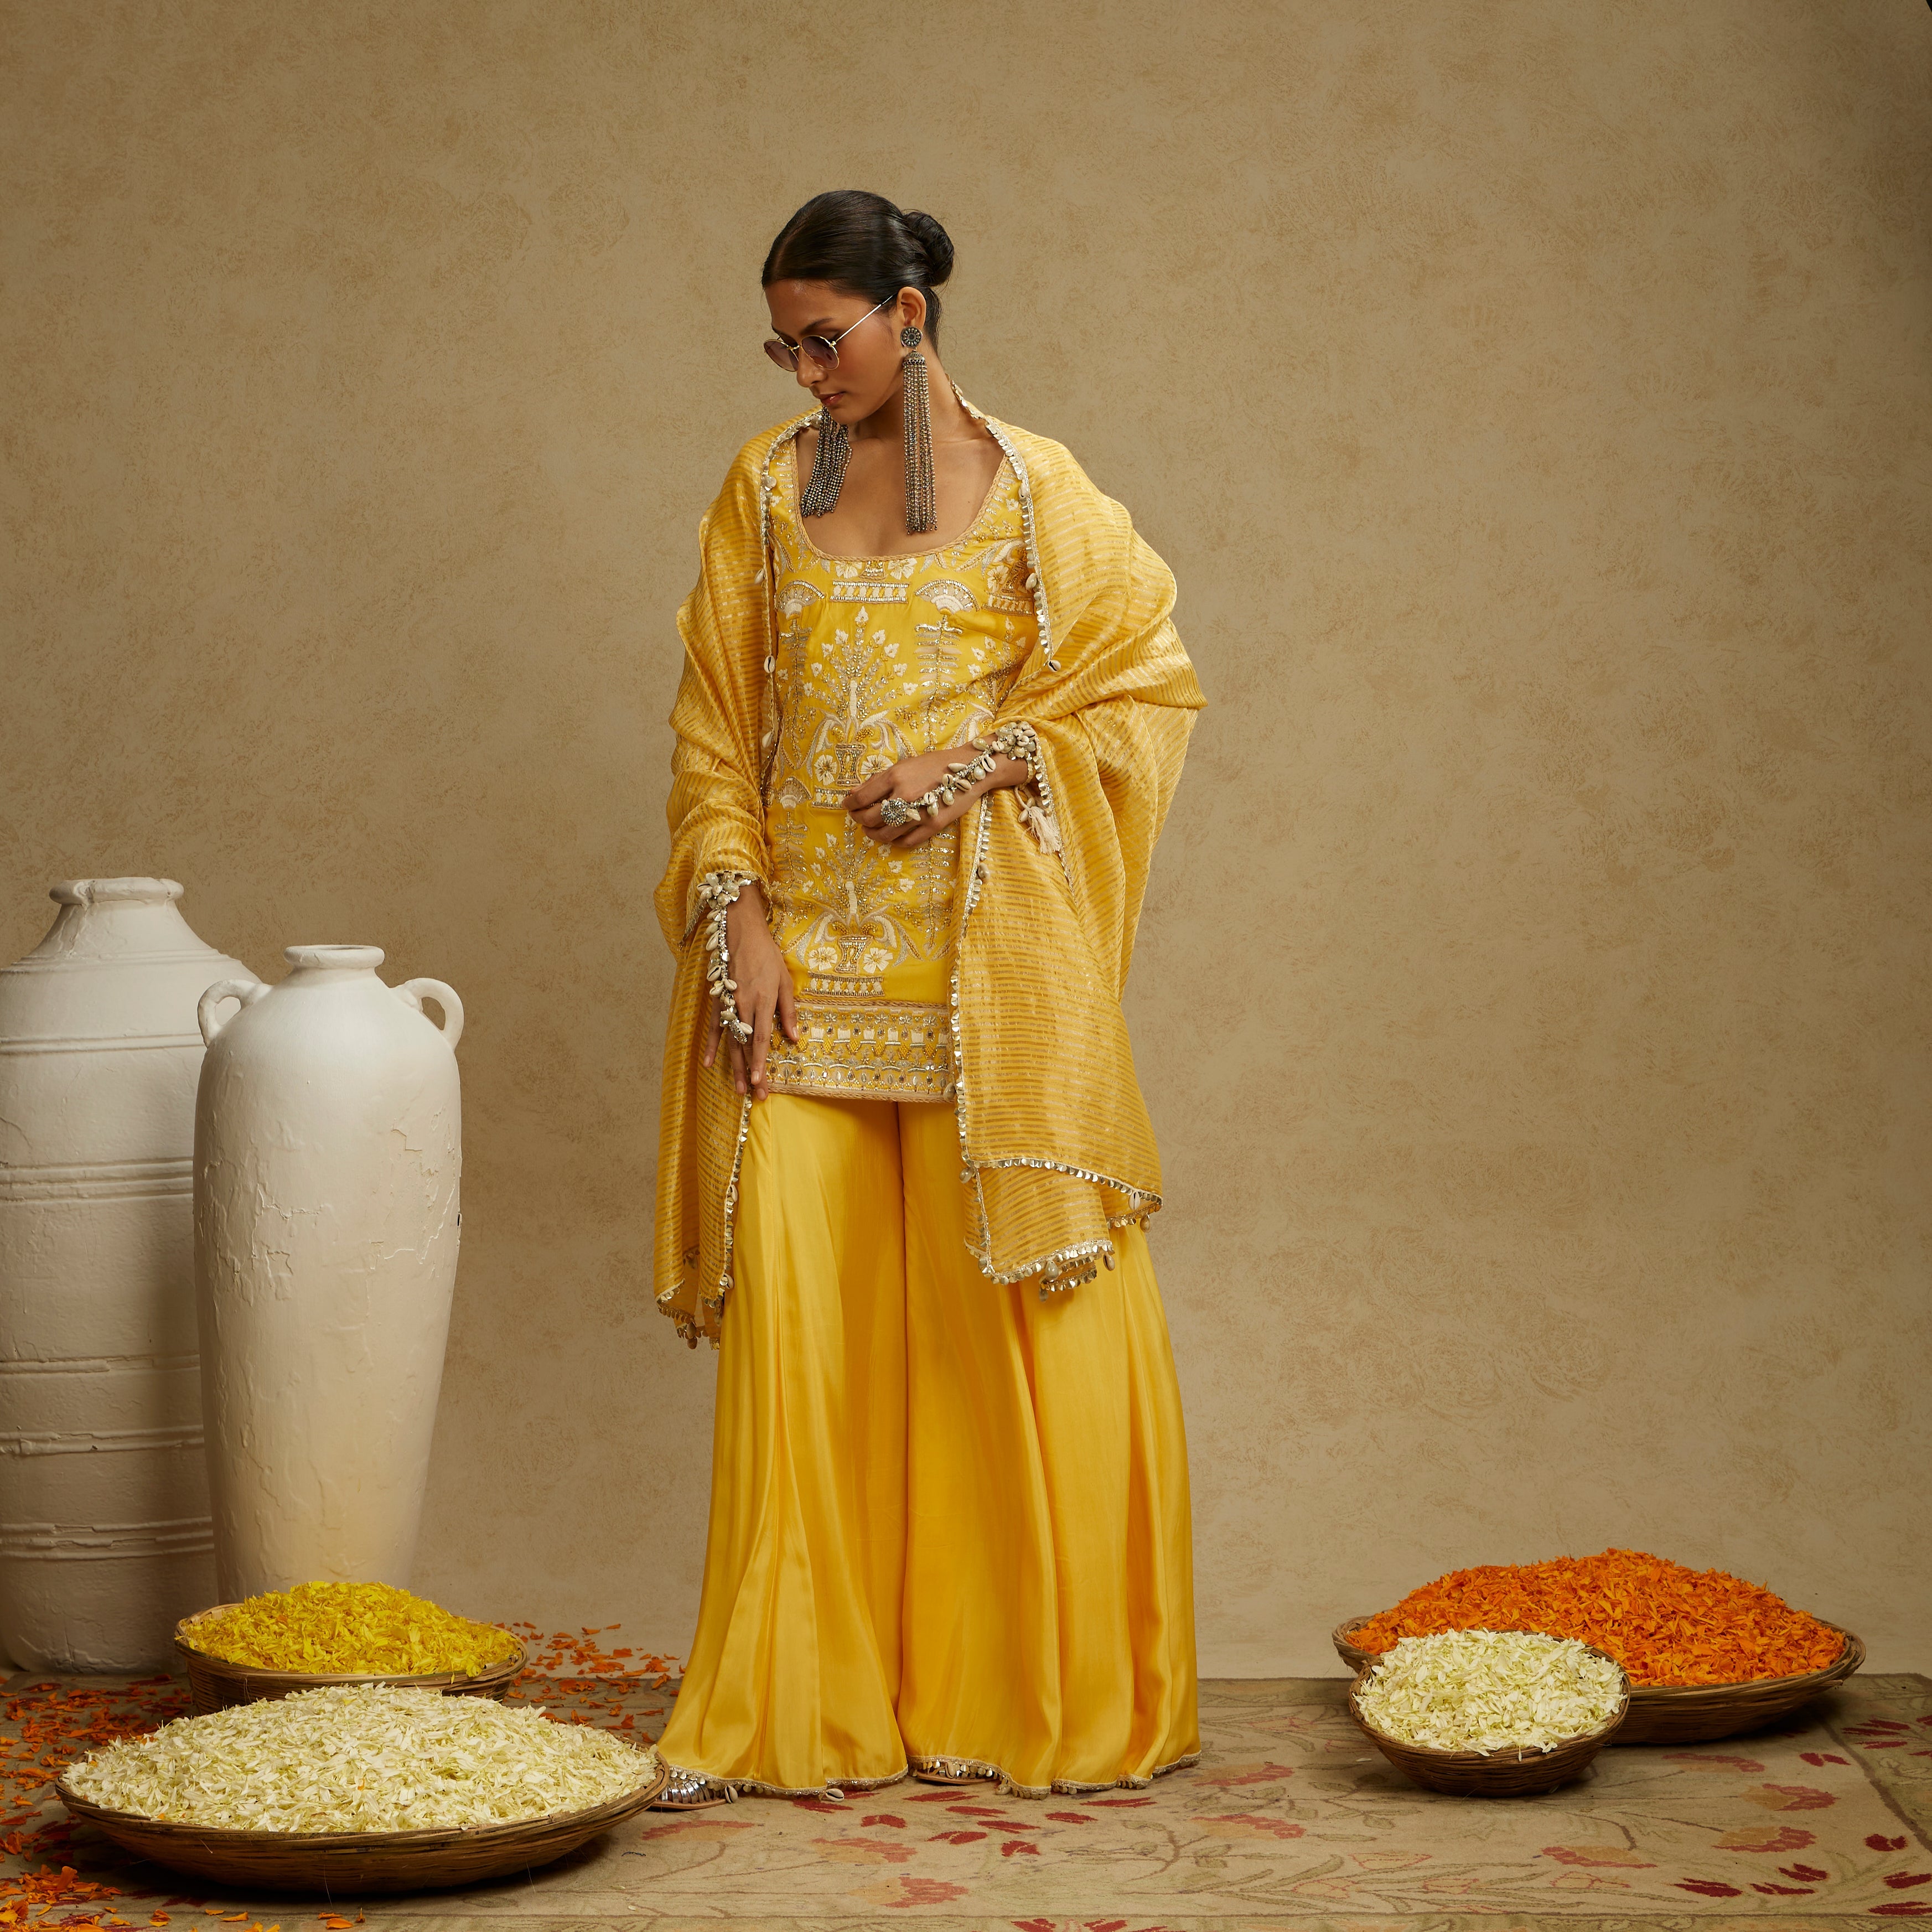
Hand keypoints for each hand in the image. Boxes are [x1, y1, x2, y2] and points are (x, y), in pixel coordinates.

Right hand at [698, 884, 798, 1100]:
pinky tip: (709, 1063)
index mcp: (763, 1002)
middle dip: (750, 1072)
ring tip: (738, 1089)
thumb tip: (794, 1038)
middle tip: (754, 1095)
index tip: (760, 1082)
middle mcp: (743, 1007)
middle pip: (746, 1046)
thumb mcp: (785, 980)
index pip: (761, 1039)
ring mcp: (728, 1005)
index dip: (760, 1062)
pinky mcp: (718, 1001)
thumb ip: (788, 1010)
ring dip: (734, 1067)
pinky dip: (711, 1046)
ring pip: (730, 1042)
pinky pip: (714, 1028)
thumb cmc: (767, 955)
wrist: (741, 932)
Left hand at [845, 743, 1028, 848]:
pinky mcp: (932, 826)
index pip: (861, 797)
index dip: (849, 804)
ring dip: (872, 834)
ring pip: (884, 834)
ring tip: (871, 830)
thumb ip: (879, 780)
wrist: (969, 769)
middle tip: (858, 817)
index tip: (847, 806)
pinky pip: (905, 842)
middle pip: (868, 818)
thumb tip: (855, 793)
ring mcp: (918, 813)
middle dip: (858, 820)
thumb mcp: (905, 764)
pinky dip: (894, 841)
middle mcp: (904, 796)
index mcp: (895, 776)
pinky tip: (892, 835)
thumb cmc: (934, 764)